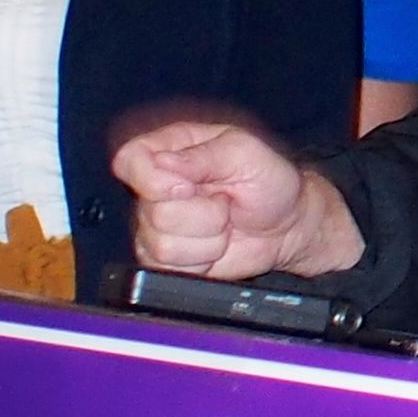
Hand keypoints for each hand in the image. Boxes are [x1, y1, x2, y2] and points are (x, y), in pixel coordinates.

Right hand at [112, 121, 364, 280]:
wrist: (287, 226)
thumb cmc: (270, 182)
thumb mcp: (246, 153)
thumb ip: (204, 156)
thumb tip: (163, 163)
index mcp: (170, 149)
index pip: (129, 160)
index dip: (152, 179)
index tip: (188, 187)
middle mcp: (157, 186)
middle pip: (152, 210)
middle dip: (202, 214)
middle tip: (225, 203)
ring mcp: (157, 225)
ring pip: (163, 244)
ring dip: (207, 239)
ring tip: (224, 223)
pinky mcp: (166, 258)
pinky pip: (167, 268)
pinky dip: (202, 260)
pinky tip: (216, 245)